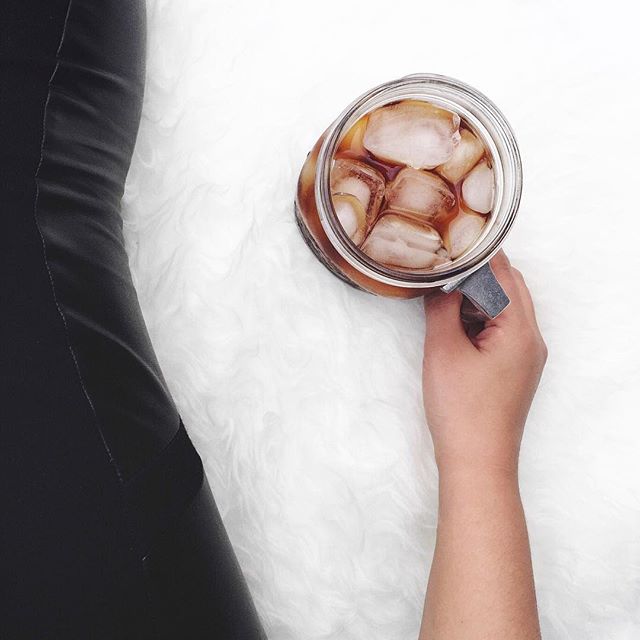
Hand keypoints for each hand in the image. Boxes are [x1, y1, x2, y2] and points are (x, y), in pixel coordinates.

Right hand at [422, 251, 546, 476]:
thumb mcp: (443, 349)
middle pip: (511, 290)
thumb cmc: (461, 407)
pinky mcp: (516, 371)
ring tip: (445, 291)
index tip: (455, 238)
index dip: (480, 254)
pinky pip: (502, 332)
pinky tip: (456, 322)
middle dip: (479, 274)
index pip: (505, 274)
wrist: (477, 461)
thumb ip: (443, 307)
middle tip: (445, 263)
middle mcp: (532, 339)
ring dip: (479, 297)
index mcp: (520, 329)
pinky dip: (481, 319)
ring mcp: (526, 357)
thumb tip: (441, 281)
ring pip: (506, 311)